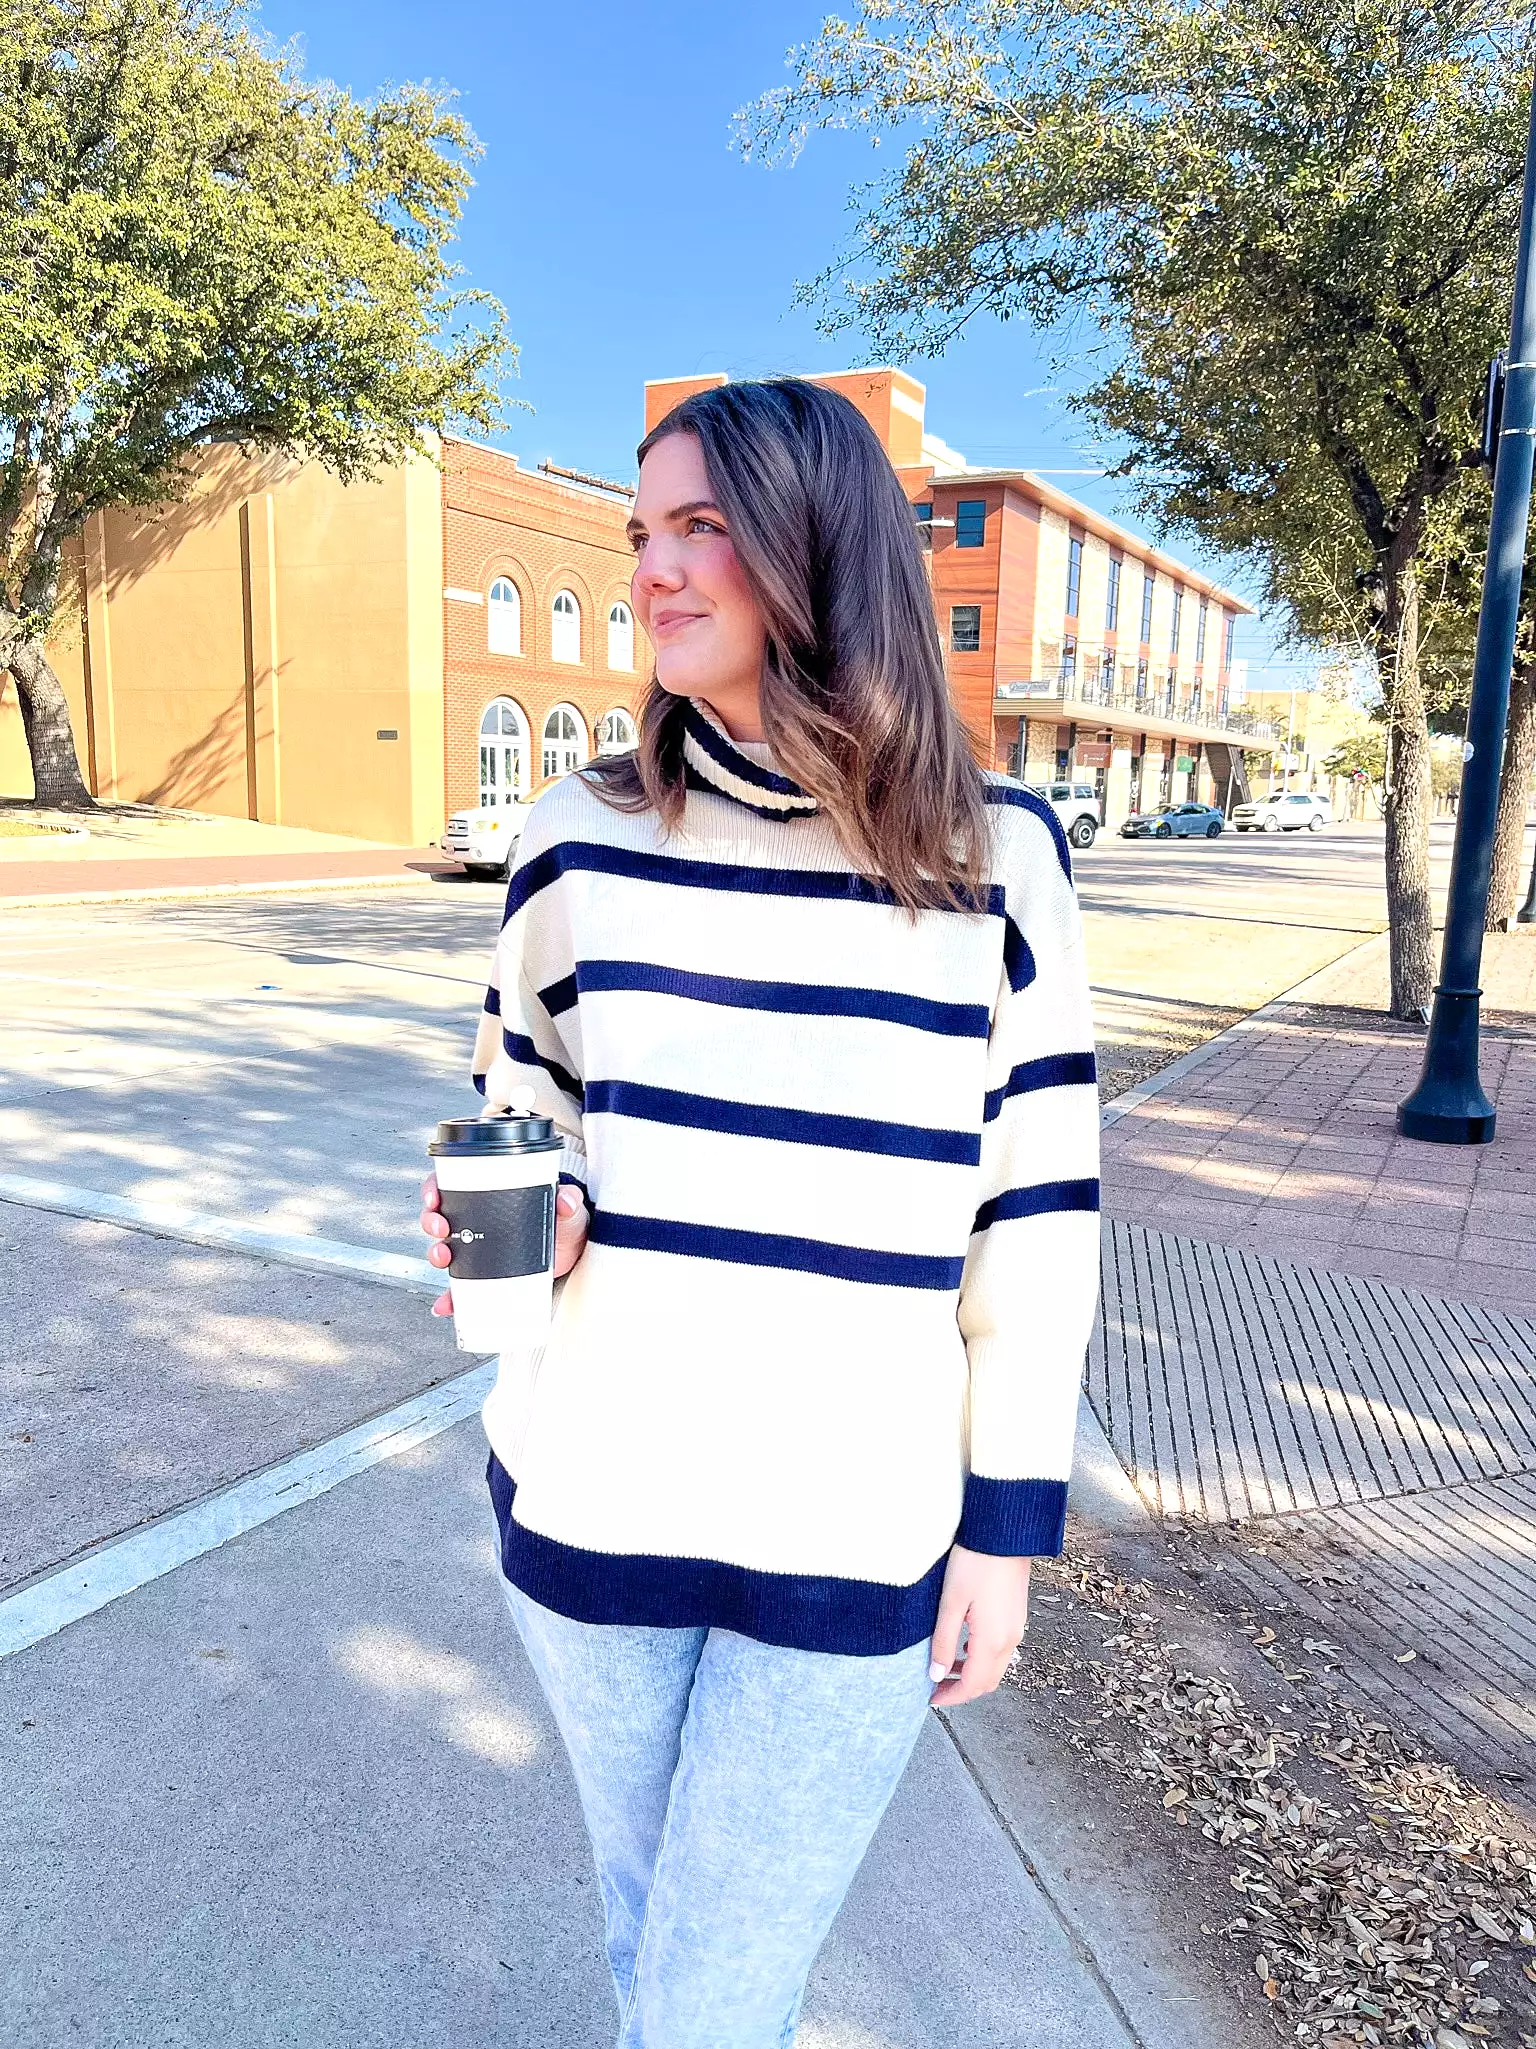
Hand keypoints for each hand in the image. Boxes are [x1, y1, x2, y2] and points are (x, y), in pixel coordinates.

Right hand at [419, 1172, 589, 1319]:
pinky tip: (445, 1305)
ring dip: (436, 1254)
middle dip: (432, 1222)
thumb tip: (566, 1201)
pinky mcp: (486, 1278)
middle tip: (441, 1228)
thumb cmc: (565, 1223)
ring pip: (445, 1249)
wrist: (574, 1253)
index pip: (451, 1186)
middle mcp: (478, 1222)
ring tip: (443, 1257)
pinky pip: (461, 1289)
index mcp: (490, 1197)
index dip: (434, 1190)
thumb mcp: (566, 1209)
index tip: (434, 1198)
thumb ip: (568, 1201)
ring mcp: (479, 1251)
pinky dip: (450, 1298)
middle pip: (441, 1217)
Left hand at [928, 1545, 1031, 1707]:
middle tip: (935, 1687)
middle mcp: (1010, 1640)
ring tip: (944, 1667)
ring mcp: (1016, 1628)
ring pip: (995, 1667)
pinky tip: (964, 1646)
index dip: (951, 1697)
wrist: (1004, 1533)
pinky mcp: (1016, 1616)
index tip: (930, 1699)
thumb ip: (943, 1642)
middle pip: (987, 1681)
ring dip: (972, 1675)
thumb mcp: (951, 1603)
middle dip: (962, 1690)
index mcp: (992, 1641)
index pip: (973, 1685)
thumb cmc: (975, 1562)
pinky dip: (981, 1659)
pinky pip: (1001, 1650)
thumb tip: (935, 1674)